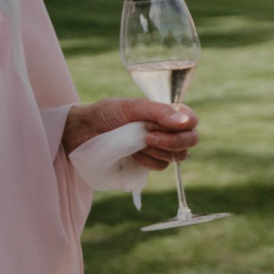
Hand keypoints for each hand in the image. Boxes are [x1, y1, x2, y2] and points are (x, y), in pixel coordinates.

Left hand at [64, 98, 198, 170]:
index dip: (184, 125)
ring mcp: (159, 147)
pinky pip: (161, 166)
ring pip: (177, 155)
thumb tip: (185, 122)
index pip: (191, 120)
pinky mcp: (149, 162)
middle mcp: (167, 129)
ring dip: (156, 150)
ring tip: (135, 143)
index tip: (162, 124)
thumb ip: (159, 112)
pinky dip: (147, 161)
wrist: (82, 132)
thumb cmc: (106, 114)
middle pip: (190, 140)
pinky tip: (133, 154)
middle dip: (171, 141)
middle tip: (147, 138)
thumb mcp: (132, 107)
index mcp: (167, 112)